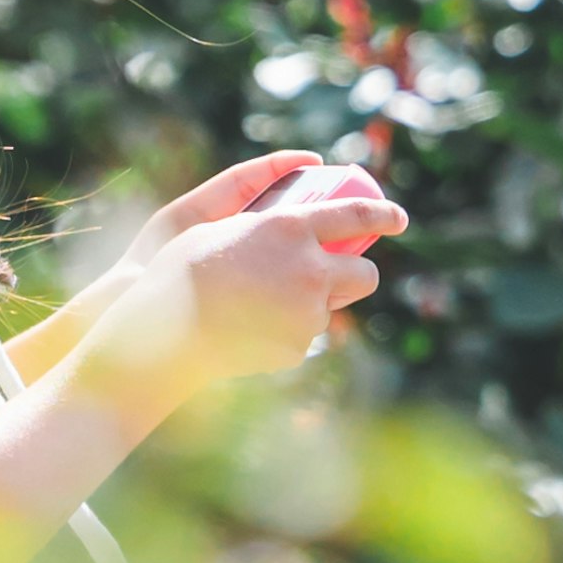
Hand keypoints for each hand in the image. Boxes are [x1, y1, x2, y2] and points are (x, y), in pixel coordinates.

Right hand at [91, 155, 403, 400]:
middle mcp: (310, 269)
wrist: (164, 330)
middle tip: (336, 275)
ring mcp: (307, 313)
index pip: (357, 217)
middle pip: (365, 274)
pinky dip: (284, 332)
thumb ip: (265, 232)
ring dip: (311, 306)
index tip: (398, 218)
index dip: (383, 215)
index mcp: (291, 229)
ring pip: (329, 310)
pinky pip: (300, 336)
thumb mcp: (225, 232)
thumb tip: (290, 236)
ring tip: (263, 306)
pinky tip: (249, 330)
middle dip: (357, 274)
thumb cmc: (182, 272)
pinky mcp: (297, 347)